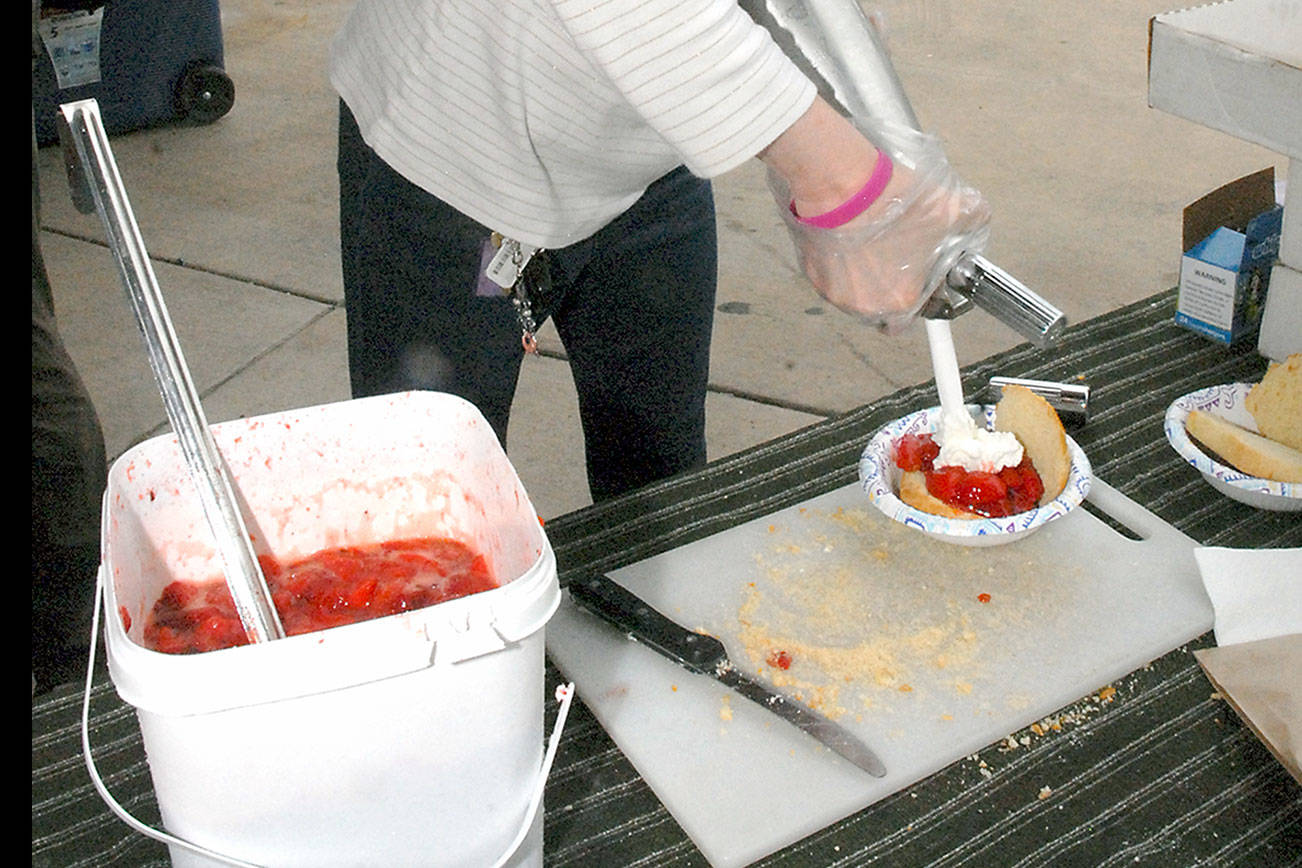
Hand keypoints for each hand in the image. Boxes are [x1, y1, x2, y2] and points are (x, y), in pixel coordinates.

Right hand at [767, 117, 990, 332]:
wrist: (843, 183)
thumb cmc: (890, 203)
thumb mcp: (951, 208)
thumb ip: (972, 221)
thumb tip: (976, 218)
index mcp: (900, 302)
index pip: (911, 321)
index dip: (919, 299)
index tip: (921, 282)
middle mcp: (864, 305)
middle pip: (881, 307)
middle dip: (891, 285)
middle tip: (899, 254)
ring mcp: (833, 291)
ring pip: (854, 291)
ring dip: (864, 274)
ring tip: (874, 239)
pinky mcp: (812, 272)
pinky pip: (831, 274)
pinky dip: (841, 260)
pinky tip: (851, 234)